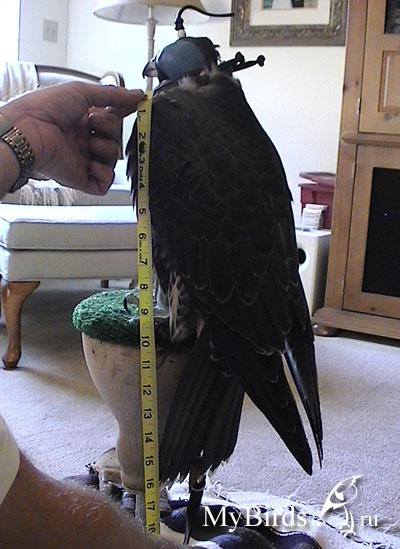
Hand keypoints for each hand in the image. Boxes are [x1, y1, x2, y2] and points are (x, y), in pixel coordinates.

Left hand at [0, 83, 144, 194]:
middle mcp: (84, 140)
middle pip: (116, 138)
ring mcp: (84, 160)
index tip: (136, 106)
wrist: (30, 130)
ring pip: (113, 158)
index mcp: (83, 120)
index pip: (113, 119)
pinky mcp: (83, 178)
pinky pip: (106, 180)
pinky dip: (104, 172)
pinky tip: (91, 162)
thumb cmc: (46, 108)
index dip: (123, 114)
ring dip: (106, 147)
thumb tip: (137, 95)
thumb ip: (113, 94)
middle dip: (111, 127)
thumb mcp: (83, 92)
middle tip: (94, 122)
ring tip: (89, 141)